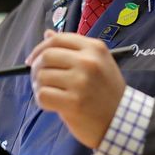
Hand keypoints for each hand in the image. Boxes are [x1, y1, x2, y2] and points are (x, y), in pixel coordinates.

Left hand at [25, 30, 125, 147]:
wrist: (122, 120)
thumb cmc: (107, 91)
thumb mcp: (98, 63)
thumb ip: (73, 49)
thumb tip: (47, 34)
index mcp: (95, 48)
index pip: (57, 39)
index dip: (40, 48)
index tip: (32, 59)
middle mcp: (88, 62)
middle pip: (46, 56)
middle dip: (36, 68)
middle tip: (39, 79)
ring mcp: (81, 82)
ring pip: (42, 76)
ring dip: (39, 86)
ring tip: (50, 92)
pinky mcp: (73, 103)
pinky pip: (43, 95)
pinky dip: (42, 100)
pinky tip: (52, 104)